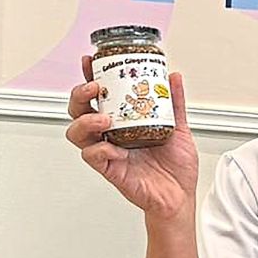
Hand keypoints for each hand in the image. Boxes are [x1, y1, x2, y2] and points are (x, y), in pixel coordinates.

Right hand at [66, 55, 199, 220]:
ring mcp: (108, 152)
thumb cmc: (176, 166)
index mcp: (123, 121)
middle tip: (96, 88)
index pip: (99, 96)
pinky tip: (117, 149)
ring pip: (77, 133)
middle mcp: (110, 135)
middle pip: (78, 110)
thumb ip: (174, 103)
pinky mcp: (110, 170)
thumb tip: (173, 77)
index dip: (89, 78)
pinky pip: (93, 157)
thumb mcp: (179, 127)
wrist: (181, 195)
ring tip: (104, 120)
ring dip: (86, 122)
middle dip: (80, 95)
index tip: (90, 61)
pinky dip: (101, 150)